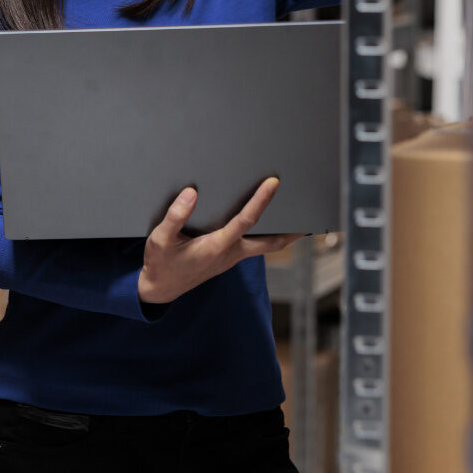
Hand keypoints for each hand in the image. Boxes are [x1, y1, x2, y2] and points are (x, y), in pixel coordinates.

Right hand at [136, 178, 298, 304]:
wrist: (160, 289)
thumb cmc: (161, 263)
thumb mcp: (160, 239)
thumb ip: (175, 216)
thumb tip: (191, 193)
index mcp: (216, 246)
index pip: (246, 220)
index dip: (260, 200)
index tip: (272, 183)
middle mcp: (230, 253)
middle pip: (271, 243)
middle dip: (292, 230)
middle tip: (312, 215)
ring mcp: (232, 258)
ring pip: (266, 247)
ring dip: (284, 235)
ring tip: (300, 218)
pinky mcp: (229, 259)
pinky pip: (255, 247)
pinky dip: (269, 237)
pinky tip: (270, 226)